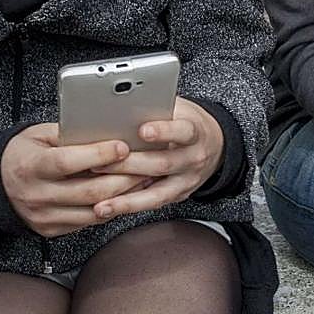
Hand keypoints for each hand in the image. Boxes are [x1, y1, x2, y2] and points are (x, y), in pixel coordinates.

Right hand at [1, 123, 146, 236]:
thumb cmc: (22, 154)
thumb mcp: (37, 136)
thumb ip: (67, 135)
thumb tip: (104, 131)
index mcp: (30, 166)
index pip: (68, 162)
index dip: (98, 155)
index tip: (122, 146)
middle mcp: (36, 195)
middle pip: (89, 191)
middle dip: (123, 179)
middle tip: (146, 166)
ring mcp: (44, 216)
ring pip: (94, 211)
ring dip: (124, 197)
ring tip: (143, 181)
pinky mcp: (52, 230)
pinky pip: (89, 222)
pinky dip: (111, 209)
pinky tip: (126, 196)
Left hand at [91, 97, 225, 218]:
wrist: (214, 146)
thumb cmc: (187, 122)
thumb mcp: (178, 108)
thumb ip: (155, 107)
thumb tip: (119, 104)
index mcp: (194, 132)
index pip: (182, 131)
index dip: (163, 131)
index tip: (143, 130)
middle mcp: (193, 159)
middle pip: (162, 164)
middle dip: (129, 165)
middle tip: (99, 164)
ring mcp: (186, 181)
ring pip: (157, 193)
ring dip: (126, 200)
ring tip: (101, 204)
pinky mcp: (178, 196)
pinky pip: (152, 204)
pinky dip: (128, 207)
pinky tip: (107, 209)